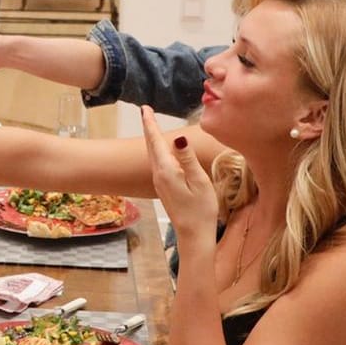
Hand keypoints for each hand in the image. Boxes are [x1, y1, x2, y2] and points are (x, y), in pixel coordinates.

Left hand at [141, 106, 217, 237]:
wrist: (193, 235)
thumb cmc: (201, 210)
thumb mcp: (199, 182)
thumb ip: (187, 159)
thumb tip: (178, 138)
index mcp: (166, 171)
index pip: (155, 141)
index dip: (150, 124)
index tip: (144, 109)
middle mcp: (158, 175)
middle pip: (151, 146)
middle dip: (148, 128)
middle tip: (145, 111)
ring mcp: (160, 183)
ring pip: (153, 155)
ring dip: (151, 139)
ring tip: (151, 124)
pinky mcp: (164, 188)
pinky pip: (158, 163)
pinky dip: (157, 150)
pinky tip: (160, 149)